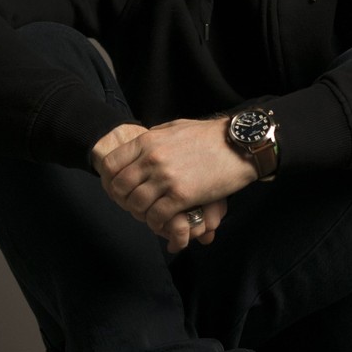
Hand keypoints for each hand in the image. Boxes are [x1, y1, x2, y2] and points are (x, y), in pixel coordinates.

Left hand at [92, 118, 258, 250]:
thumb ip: (154, 138)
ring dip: (141, 213)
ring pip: (136, 204)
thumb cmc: (211, 136)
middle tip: (135, 205)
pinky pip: (156, 216)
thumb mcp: (176, 128)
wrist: (240, 145)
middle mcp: (152, 159)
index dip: (111, 179)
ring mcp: (166, 178)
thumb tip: (141, 146)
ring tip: (151, 214)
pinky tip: (165, 221)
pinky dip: (157, 223)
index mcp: (148, 141)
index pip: (111, 164)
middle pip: (120, 187)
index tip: (121, 187)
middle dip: (124, 199)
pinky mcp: (182, 196)